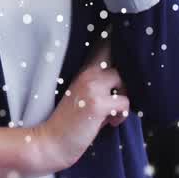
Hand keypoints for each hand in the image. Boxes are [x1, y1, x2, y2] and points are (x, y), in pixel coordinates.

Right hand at [34, 39, 129, 171]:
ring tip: (111, 114)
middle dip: (124, 84)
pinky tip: (110, 123)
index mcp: (84, 71)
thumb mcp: (85, 97)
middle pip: (120, 63)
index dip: (114, 38)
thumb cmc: (71, 123)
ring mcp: (92, 87)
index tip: (115, 35)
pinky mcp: (97, 104)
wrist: (51, 143)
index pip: (103, 45)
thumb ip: (101, 86)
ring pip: (123, 81)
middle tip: (115, 103)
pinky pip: (125, 103)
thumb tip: (127, 83)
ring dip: (123, 99)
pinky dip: (121, 115)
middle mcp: (88, 74)